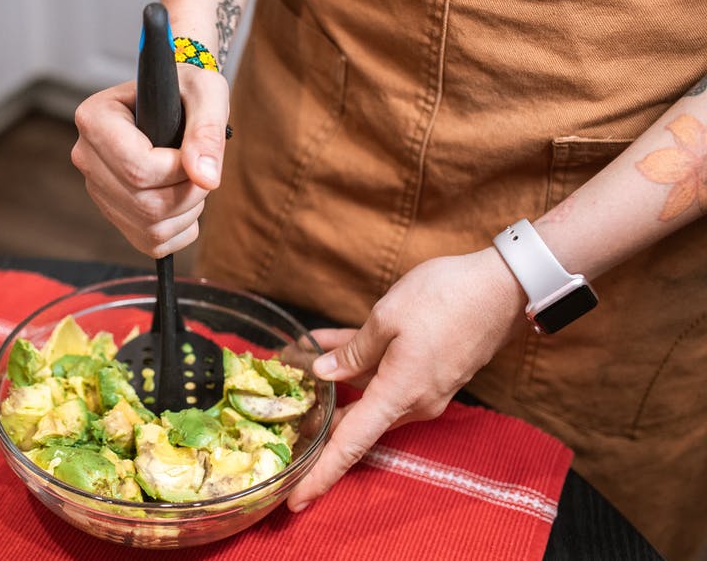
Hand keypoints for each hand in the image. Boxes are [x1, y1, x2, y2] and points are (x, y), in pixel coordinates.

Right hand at [71, 65, 230, 257]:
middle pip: (145, 203)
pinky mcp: (114, 216)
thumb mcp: (205, 91)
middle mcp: (87, 157)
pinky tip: (181, 197)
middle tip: (201, 165)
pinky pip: (153, 244)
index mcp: (95, 120)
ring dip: (188, 209)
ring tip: (190, 177)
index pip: (137, 168)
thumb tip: (205, 177)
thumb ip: (207, 130)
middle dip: (189, 191)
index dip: (178, 170)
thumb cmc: (185, 91)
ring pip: (150, 227)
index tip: (193, 151)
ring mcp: (97, 190)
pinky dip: (182, 228)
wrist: (175, 104)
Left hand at [287, 247, 526, 510]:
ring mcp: (425, 389)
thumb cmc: (446, 298)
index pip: (351, 446)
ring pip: (368, 394)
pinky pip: (386, 374)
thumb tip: (326, 372)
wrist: (507, 287)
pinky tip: (325, 343)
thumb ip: (354, 351)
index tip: (296, 501)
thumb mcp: (387, 317)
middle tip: (281, 423)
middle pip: (357, 424)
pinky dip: (358, 362)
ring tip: (293, 363)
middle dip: (318, 423)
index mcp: (399, 395)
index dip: (321, 474)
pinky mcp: (432, 372)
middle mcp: (414, 403)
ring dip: (334, 384)